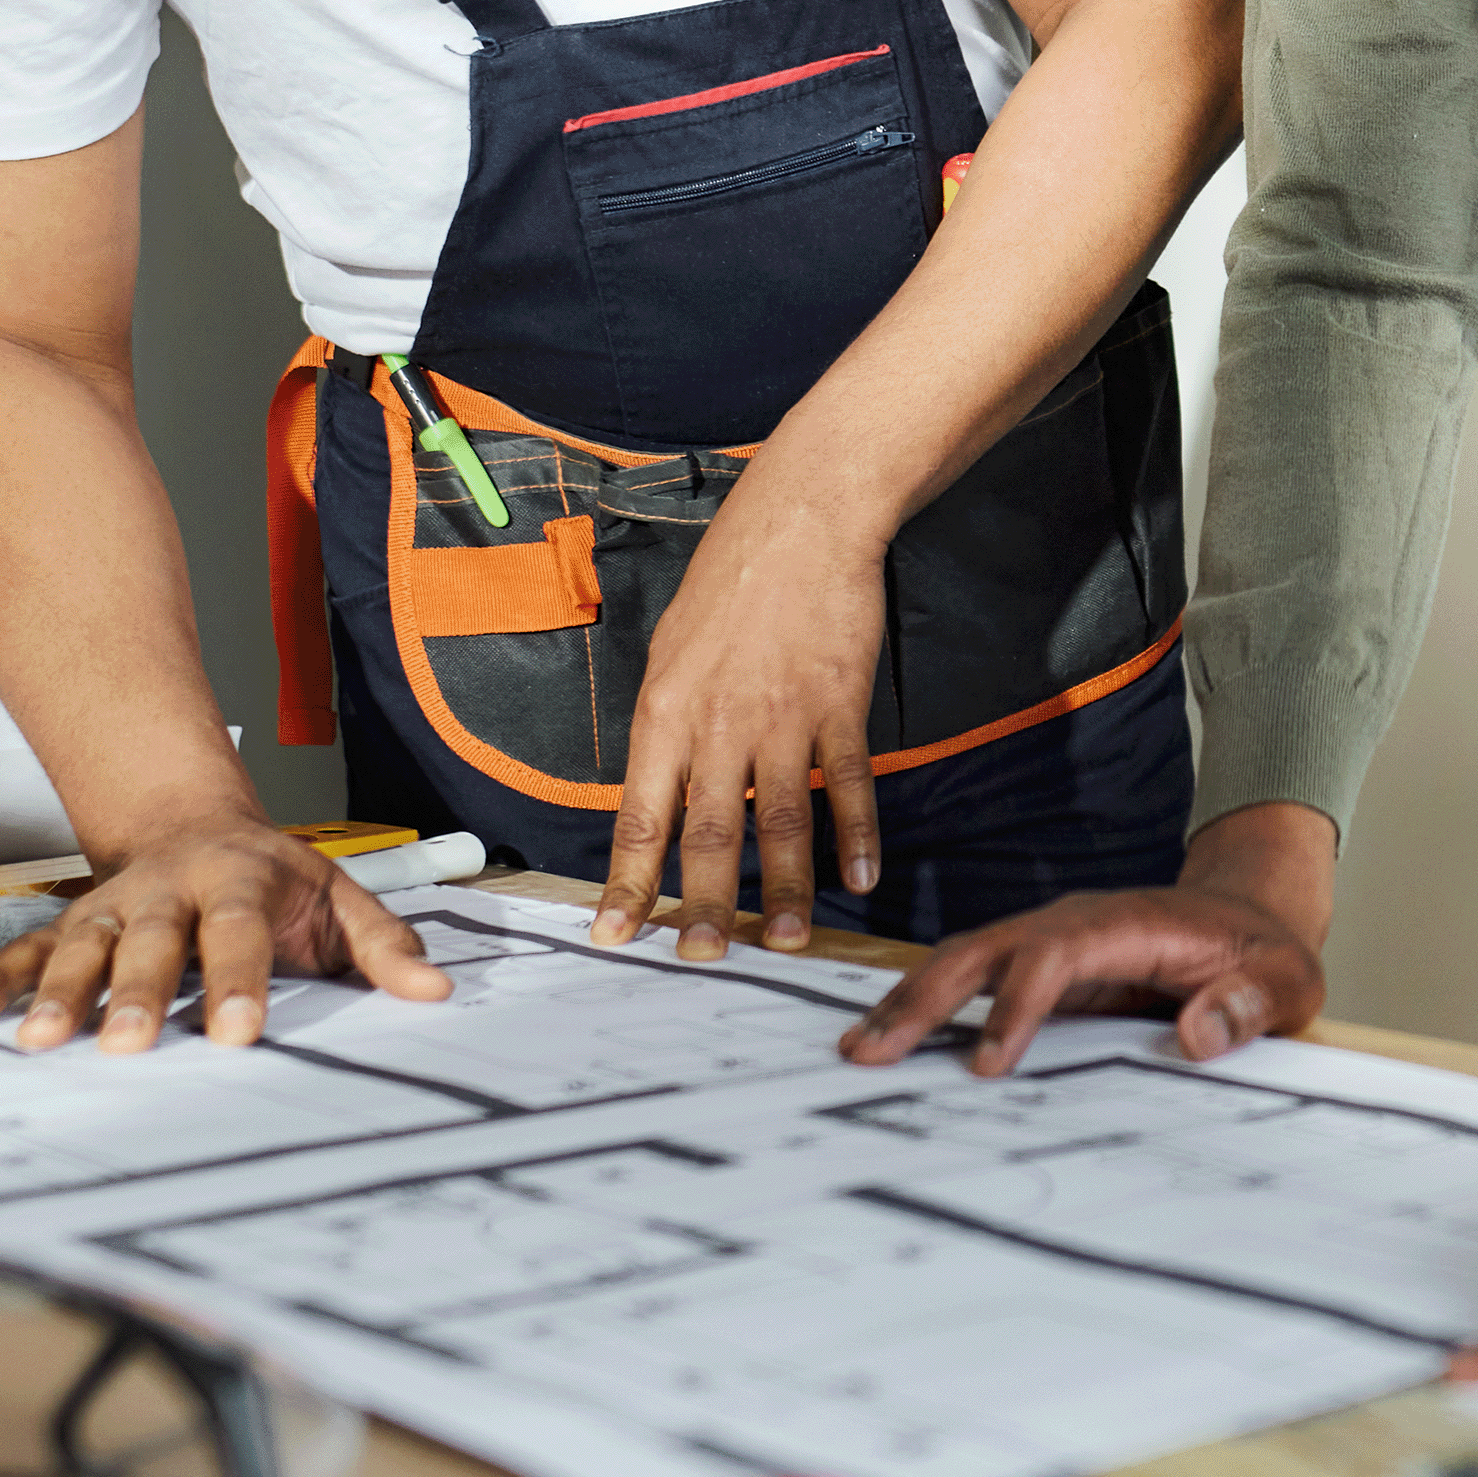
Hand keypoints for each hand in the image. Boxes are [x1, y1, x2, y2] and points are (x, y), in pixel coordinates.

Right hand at [0, 817, 455, 1052]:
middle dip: (138, 994)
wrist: (193, 822)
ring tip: (41, 1042)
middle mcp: (168, 891)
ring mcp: (113, 906)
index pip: (240, 934)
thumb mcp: (337, 897)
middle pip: (152, 942)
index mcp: (239, 882)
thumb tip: (433, 992)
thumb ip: (382, 945)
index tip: (237, 1033)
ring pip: (80, 945)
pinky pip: (24, 950)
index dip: (238, 982)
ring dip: (57, 992)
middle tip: (129, 1045)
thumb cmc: (271, 879)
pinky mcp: (71, 923)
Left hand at [595, 471, 890, 957]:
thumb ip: (667, 726)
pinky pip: (849, 783)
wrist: (802, 518)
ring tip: (788, 940)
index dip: (628, 882)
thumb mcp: (670, 648)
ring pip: (783, 820)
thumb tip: (658, 793)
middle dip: (705, 905)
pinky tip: (862, 875)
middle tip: (704, 958)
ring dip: (787, 888)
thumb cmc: (731, 580)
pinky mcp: (840, 704)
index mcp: (665, 712)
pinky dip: (858, 834)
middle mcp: (719, 722)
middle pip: (710, 832)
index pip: (640, 816)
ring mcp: (784, 716)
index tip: (616, 934)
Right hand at [836, 811, 1332, 1077]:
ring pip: (968, 960)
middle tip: (871, 1051)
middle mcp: (1077, 925)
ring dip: (912, 1001)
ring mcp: (1053, 943)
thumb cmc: (1266, 953)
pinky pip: (977, 981)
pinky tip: (891, 1039)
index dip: (1018, 1004)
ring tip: (858, 1049)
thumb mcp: (1288, 981)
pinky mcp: (1043, 969)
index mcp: (1132, 925)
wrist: (1250, 915)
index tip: (988, 1064)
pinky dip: (930, 1006)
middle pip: (988, 947)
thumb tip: (1201, 1036)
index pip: (1058, 954)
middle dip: (928, 996)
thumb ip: (1254, 1004)